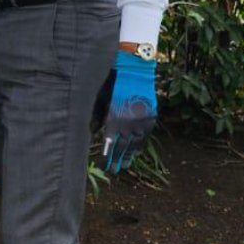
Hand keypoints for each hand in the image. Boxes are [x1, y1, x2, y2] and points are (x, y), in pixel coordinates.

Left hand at [101, 51, 157, 171]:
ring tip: (125, 165)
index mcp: (114, 120)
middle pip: (122, 146)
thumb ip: (99, 118)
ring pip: (134, 143)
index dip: (109, 155)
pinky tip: (136, 153)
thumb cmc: (115, 86)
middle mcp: (127, 124)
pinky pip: (145, 136)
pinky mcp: (150, 118)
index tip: (106, 165)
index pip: (110, 143)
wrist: (135, 74)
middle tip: (115, 169)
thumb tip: (93, 132)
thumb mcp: (103, 102)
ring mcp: (140, 122)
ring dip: (129, 155)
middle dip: (118, 159)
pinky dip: (140, 145)